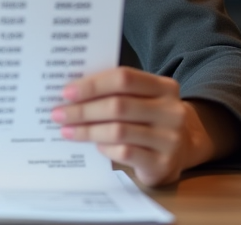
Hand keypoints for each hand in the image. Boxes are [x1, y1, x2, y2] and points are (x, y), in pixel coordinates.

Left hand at [51, 67, 235, 186]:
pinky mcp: (163, 164)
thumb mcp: (141, 100)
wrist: (181, 150)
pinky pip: (126, 153)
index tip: (66, 91)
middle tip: (58, 113)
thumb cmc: (149, 119)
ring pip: (119, 130)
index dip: (93, 84)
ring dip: (87, 130)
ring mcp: (171, 139)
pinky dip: (105, 147)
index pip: (124, 77)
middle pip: (118, 105)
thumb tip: (70, 93)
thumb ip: (116, 92)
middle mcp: (172, 111)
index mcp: (164, 86)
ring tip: (66, 131)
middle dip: (83, 110)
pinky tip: (93, 146)